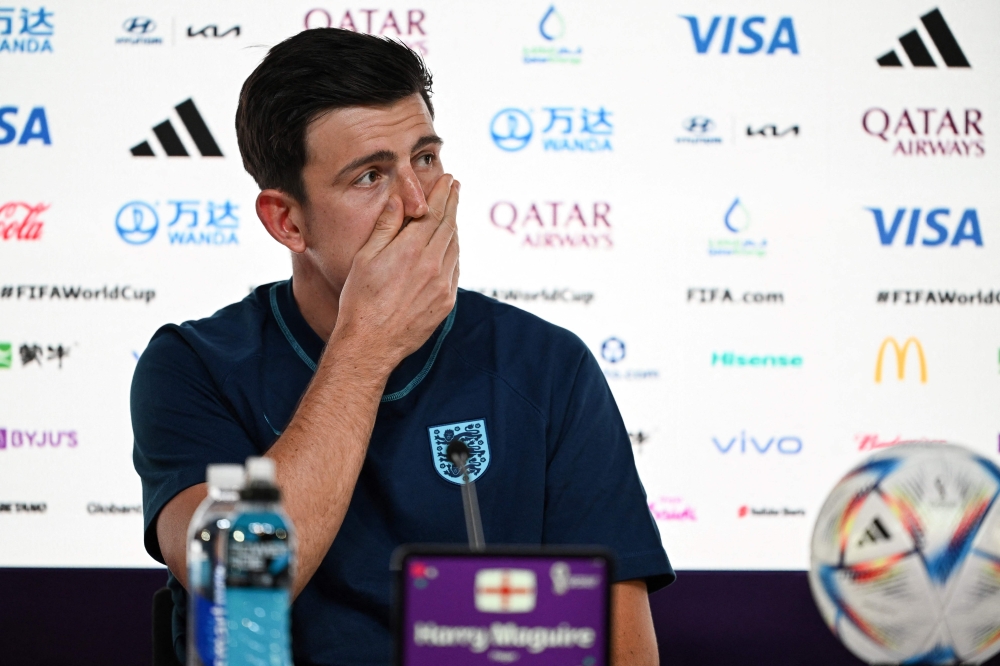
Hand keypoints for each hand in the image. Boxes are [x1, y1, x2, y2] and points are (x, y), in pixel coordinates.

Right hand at [333, 174, 459, 372]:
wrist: (371, 343)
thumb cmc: (360, 300)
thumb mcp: (366, 257)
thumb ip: (386, 226)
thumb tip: (399, 199)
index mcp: (412, 250)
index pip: (434, 212)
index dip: (443, 193)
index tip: (449, 180)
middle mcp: (433, 265)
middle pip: (449, 226)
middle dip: (452, 204)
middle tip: (455, 187)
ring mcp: (443, 285)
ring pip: (454, 247)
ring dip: (454, 227)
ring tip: (451, 213)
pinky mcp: (447, 302)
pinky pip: (454, 269)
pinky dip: (453, 252)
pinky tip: (449, 246)